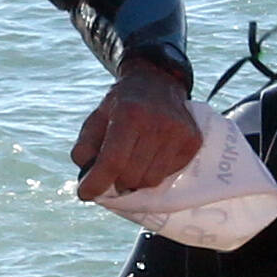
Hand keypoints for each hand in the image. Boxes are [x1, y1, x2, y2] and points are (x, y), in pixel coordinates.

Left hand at [69, 67, 203, 199]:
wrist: (158, 82)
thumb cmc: (122, 104)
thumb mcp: (96, 117)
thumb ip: (84, 147)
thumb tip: (87, 178)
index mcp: (129, 114)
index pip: (113, 160)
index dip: (97, 182)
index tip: (85, 194)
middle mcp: (157, 123)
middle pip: (131, 175)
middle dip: (115, 180)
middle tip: (111, 172)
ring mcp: (179, 133)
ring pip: (151, 180)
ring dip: (136, 180)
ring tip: (131, 164)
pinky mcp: (192, 141)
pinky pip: (168, 174)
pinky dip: (154, 172)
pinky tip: (150, 156)